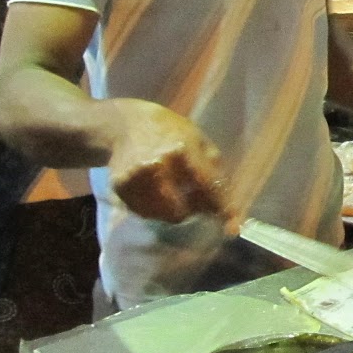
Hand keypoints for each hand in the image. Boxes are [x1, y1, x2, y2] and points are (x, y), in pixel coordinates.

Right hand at [103, 99, 232, 224]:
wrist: (126, 124)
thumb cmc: (170, 132)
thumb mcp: (199, 140)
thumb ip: (213, 172)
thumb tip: (225, 208)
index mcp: (181, 149)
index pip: (206, 186)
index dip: (221, 209)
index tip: (232, 228)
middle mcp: (156, 165)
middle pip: (181, 211)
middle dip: (192, 210)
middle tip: (194, 199)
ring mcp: (135, 178)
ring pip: (163, 216)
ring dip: (173, 210)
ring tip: (172, 191)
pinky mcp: (120, 188)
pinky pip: (145, 213)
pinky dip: (155, 208)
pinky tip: (155, 189)